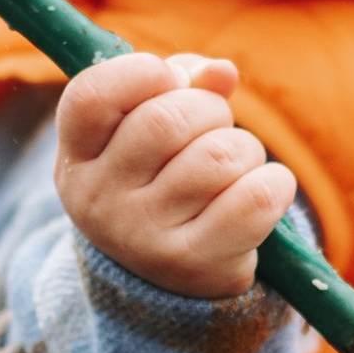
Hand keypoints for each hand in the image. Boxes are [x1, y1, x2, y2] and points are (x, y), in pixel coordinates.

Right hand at [54, 50, 297, 298]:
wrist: (160, 280)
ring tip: (234, 169)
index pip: (91, 95)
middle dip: (211, 109)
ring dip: (246, 150)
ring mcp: (142, 236)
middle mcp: (99, 200)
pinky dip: (275, 183)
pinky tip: (263, 190)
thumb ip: (182, 84)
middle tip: (214, 129)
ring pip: (220, 155)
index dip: (143, 72)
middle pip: (168, 119)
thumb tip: (221, 72)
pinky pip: (256, 198)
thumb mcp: (148, 128)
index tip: (169, 82)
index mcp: (78, 157)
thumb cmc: (161, 179)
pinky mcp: (192, 263)